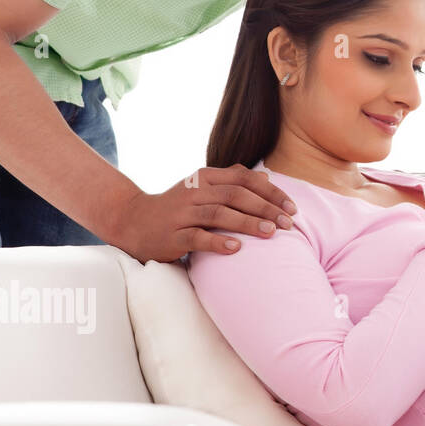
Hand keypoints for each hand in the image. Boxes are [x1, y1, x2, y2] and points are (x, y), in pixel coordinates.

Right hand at [115, 165, 298, 263]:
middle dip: (266, 208)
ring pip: (219, 214)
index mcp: (205, 177)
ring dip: (248, 223)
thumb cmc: (177, 206)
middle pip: (235, 195)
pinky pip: (196, 238)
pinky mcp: (171, 236)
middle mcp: (194, 191)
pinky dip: (217, 242)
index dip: (271, 192)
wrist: (131, 221)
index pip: (244, 179)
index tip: (292, 208)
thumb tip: (266, 176)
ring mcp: (181, 213)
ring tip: (271, 233)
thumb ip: (232, 180)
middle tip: (288, 224)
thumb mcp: (203, 187)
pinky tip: (237, 249)